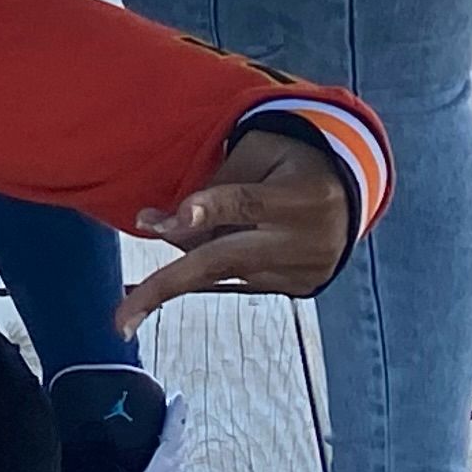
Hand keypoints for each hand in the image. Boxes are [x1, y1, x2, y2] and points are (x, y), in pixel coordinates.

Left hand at [115, 131, 354, 332]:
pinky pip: (239, 281)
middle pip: (226, 261)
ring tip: (154, 271)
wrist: (350, 192)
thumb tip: (162, 227)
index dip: (203, 211)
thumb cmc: (293, 160)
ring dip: (186, 266)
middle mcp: (306, 242)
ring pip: (226, 273)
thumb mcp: (261, 151)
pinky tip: (188, 271)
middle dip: (168, 286)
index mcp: (303, 196)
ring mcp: (303, 273)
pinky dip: (212, 272)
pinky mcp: (299, 289)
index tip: (156, 224)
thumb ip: (218, 184)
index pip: (243, 203)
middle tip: (120, 320)